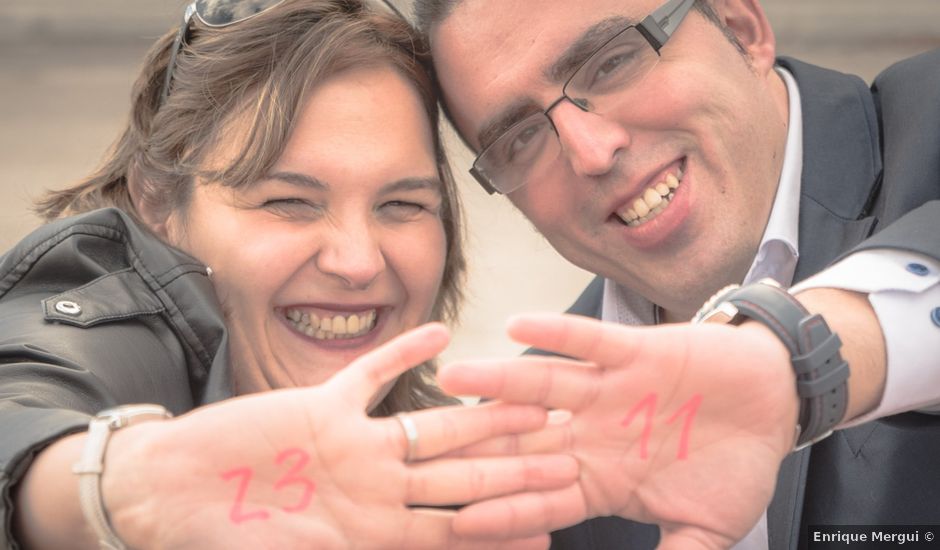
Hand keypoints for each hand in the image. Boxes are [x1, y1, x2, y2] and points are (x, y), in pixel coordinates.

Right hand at [103, 323, 576, 549]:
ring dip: (482, 411)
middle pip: (460, 473)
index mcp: (376, 529)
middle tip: (571, 455)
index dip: (506, 524)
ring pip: (432, 424)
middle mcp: (375, 483)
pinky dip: (401, 352)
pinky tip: (441, 332)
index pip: (457, 527)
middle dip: (516, 467)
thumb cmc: (225, 540)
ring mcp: (353, 443)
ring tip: (532, 398)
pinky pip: (370, 374)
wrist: (171, 496)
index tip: (555, 520)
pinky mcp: (321, 406)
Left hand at [439, 314, 798, 549]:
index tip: (459, 522)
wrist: (772, 400)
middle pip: (526, 440)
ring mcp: (608, 391)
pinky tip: (515, 327)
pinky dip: (555, 332)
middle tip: (428, 447)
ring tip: (453, 376)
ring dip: (499, 381)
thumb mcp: (707, 528)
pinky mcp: (631, 352)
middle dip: (480, 445)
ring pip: (543, 384)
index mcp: (603, 478)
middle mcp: (593, 432)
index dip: (504, 511)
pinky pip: (587, 341)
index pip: (543, 500)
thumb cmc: (737, 463)